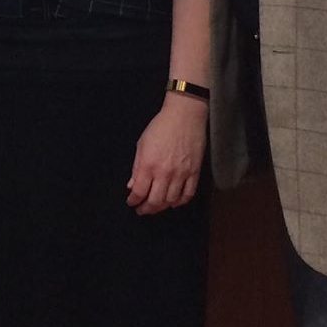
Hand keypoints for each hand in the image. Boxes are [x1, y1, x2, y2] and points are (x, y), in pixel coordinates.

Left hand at [126, 93, 205, 214]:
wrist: (185, 116)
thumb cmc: (160, 127)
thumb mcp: (142, 144)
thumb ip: (136, 167)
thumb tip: (131, 185)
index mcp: (148, 165)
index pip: (139, 192)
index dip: (133, 201)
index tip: (131, 202)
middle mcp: (165, 173)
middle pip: (155, 201)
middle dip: (146, 209)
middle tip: (142, 210)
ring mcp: (181, 174)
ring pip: (171, 201)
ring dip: (162, 207)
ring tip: (156, 206)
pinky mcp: (194, 172)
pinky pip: (188, 194)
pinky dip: (180, 202)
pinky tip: (174, 202)